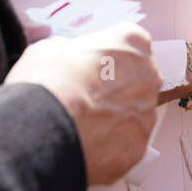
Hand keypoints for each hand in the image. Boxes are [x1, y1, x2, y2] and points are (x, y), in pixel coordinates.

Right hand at [6, 23, 160, 185]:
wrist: (43, 133)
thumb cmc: (47, 87)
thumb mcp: (46, 50)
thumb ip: (66, 49)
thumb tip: (63, 55)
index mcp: (132, 42)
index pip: (127, 43)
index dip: (104, 56)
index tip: (88, 65)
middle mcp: (148, 76)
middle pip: (136, 79)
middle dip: (114, 87)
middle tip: (84, 96)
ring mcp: (147, 114)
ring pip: (134, 113)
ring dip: (114, 117)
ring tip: (81, 124)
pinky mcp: (139, 147)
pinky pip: (126, 143)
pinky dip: (110, 145)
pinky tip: (86, 144)